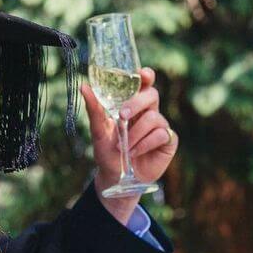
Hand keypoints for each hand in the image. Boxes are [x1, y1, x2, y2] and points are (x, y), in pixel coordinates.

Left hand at [82, 67, 177, 221]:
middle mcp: (149, 112)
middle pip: (152, 95)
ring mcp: (160, 126)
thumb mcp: (98, 131)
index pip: (144, 84)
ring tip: (123, 147)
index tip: (142, 74)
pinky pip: (161, 135)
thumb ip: (94, 109)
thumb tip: (84, 87)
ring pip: (154, 118)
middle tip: (122, 116)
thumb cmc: (107, 153)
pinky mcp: (169, 141)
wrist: (116, 178)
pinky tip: (134, 153)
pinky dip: (144, 144)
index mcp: (133, 105)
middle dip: (137, 104)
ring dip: (135, 134)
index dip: (146, 76)